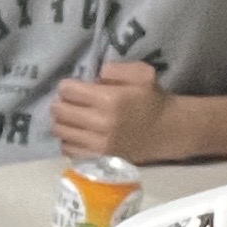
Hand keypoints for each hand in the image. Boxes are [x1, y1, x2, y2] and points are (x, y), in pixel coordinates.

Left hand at [51, 58, 174, 162]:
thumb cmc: (152, 99)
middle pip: (60, 111)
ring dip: (60, 121)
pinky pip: (69, 150)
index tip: (73, 87)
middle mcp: (100, 123)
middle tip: (67, 101)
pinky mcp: (99, 158)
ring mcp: (98, 144)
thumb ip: (115, 69)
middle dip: (59, 103)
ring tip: (69, 117)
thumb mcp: (141, 73)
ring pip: (61, 131)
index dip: (67, 86)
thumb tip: (93, 75)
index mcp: (109, 100)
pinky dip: (67, 140)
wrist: (167, 131)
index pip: (68, 91)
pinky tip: (76, 133)